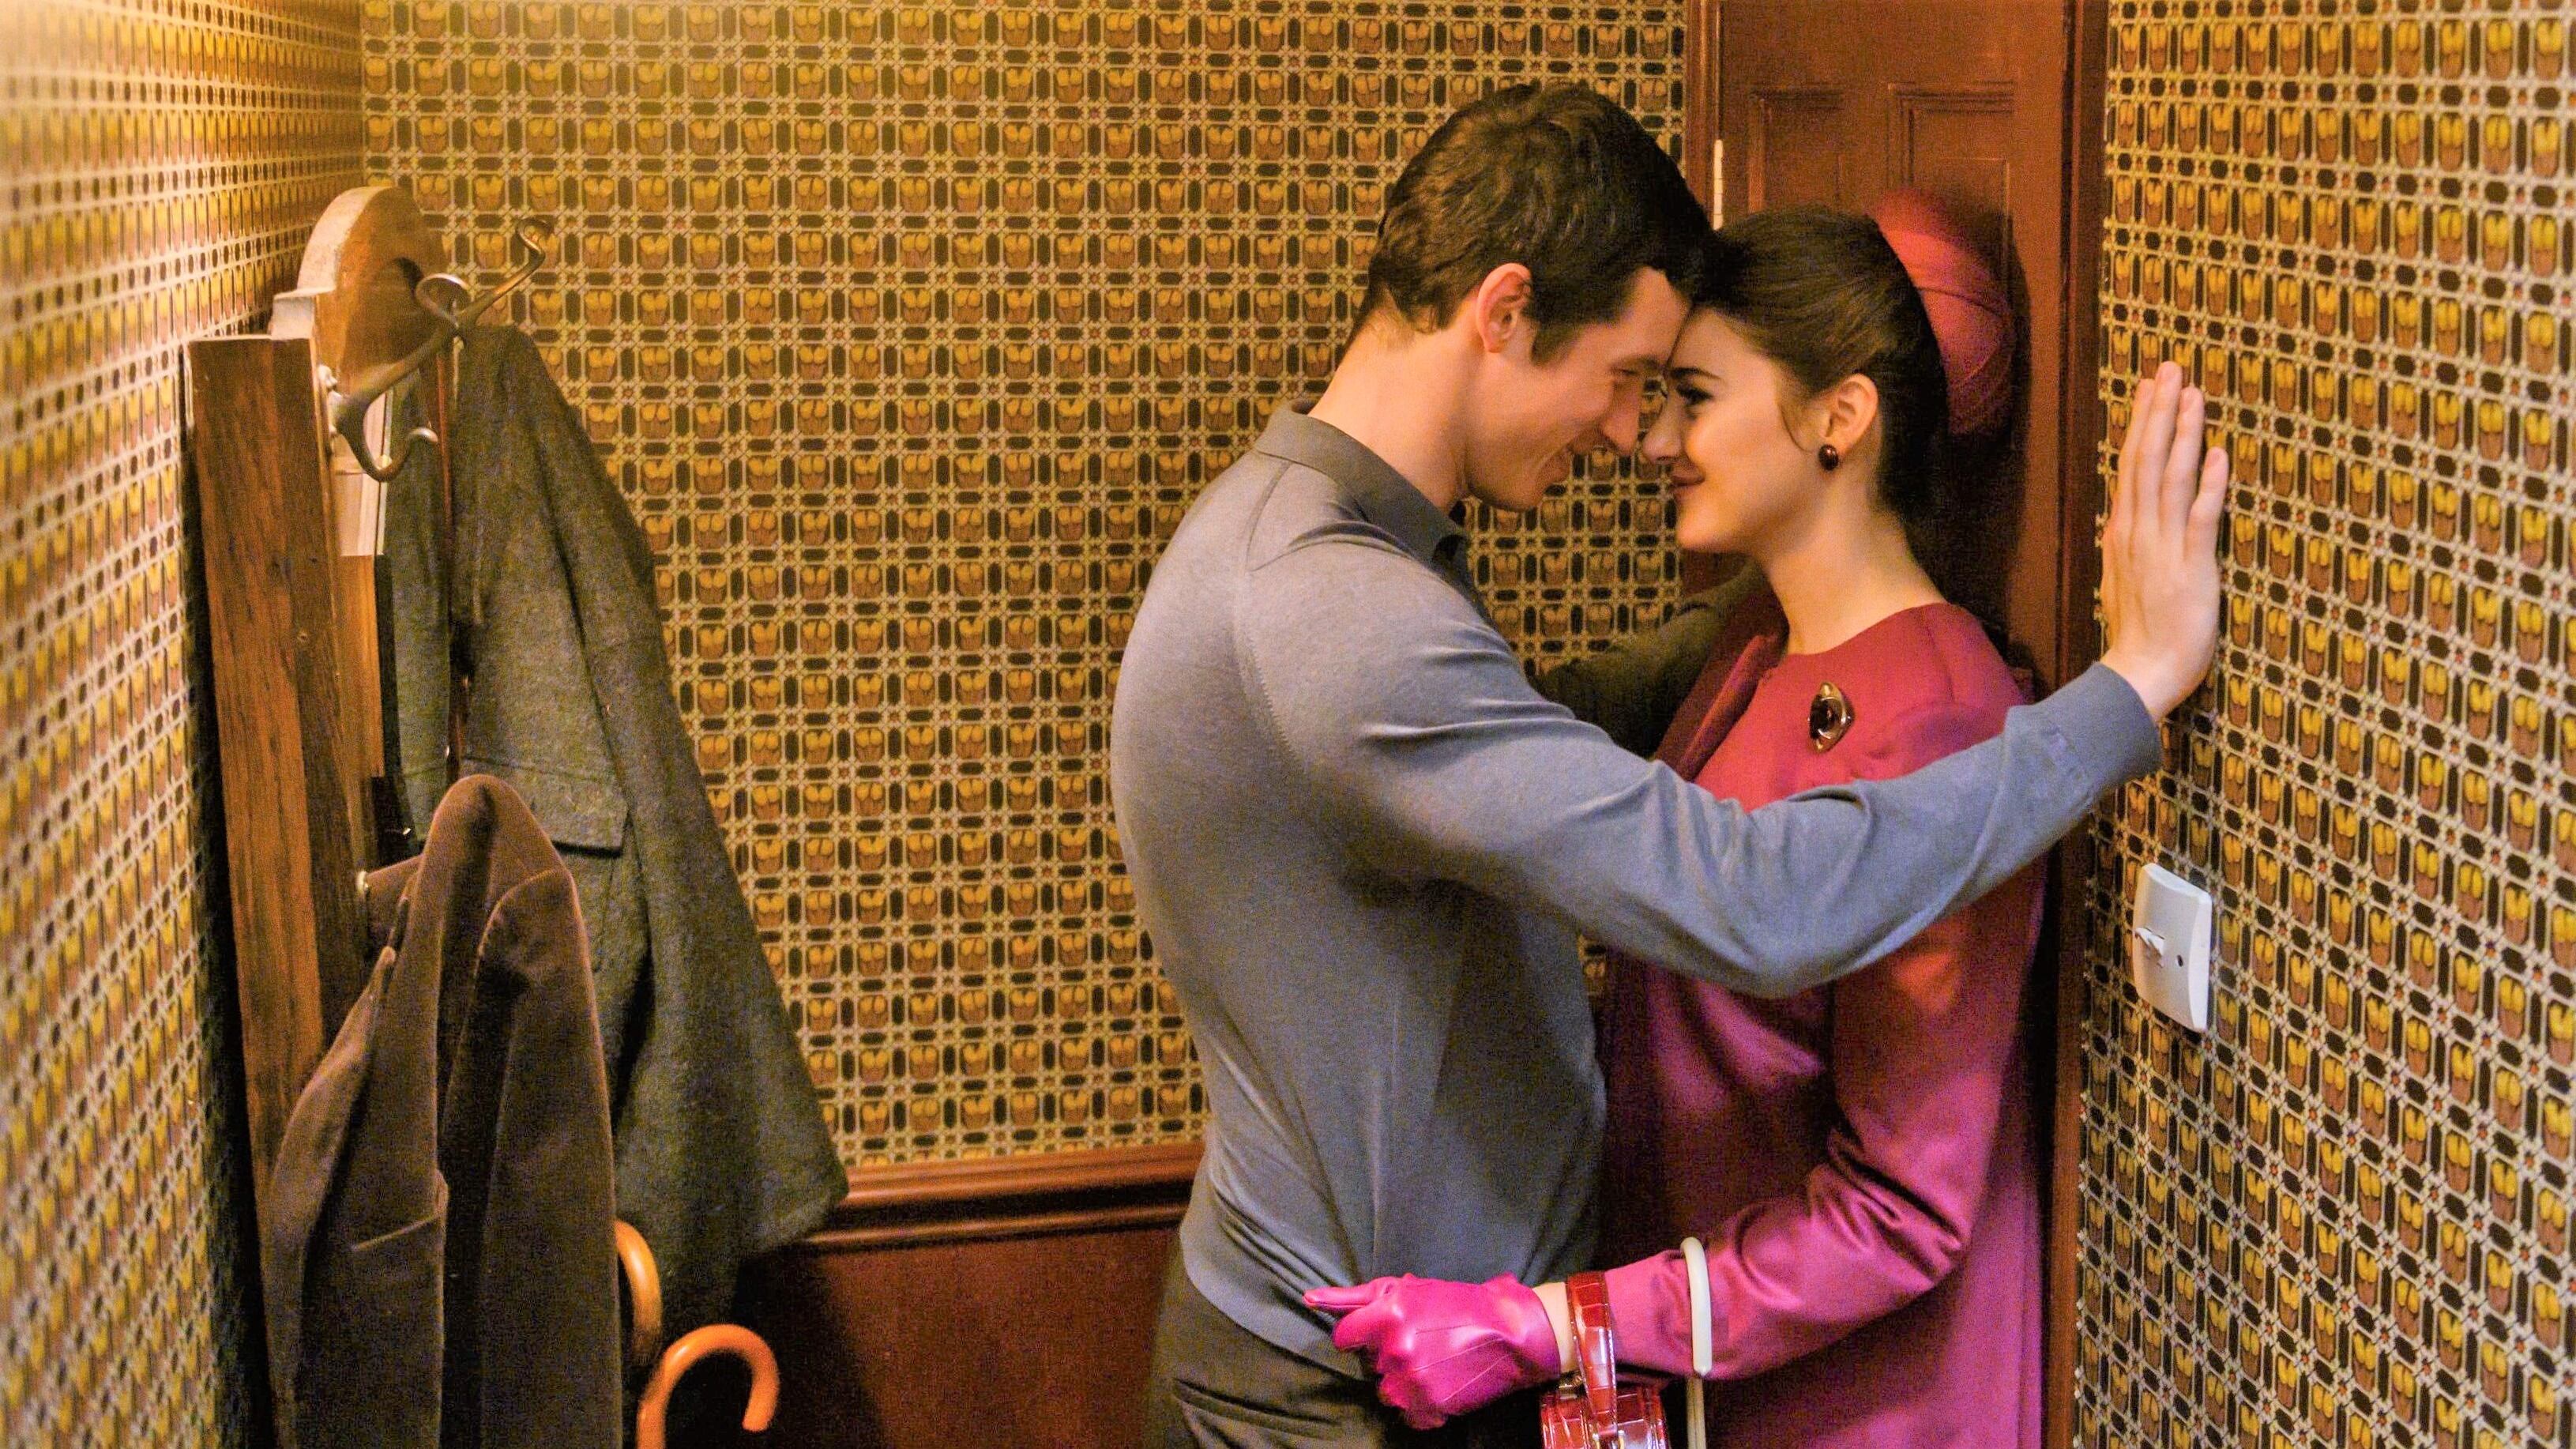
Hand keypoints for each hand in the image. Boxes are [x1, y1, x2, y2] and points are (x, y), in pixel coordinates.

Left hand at [1305, 1275, 1564, 1429]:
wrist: (1514, 1335)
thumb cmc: (1462, 1304)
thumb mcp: (1410, 1288)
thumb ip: (1357, 1297)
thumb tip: (1310, 1298)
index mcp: (1388, 1314)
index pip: (1343, 1338)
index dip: (1360, 1335)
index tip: (1379, 1333)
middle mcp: (1395, 1350)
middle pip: (1369, 1364)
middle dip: (1387, 1354)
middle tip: (1419, 1342)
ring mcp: (1412, 1382)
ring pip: (1385, 1391)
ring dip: (1402, 1382)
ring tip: (1429, 1365)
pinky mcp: (1430, 1408)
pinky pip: (1408, 1415)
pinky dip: (1421, 1405)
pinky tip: (1439, 1384)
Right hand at [2097, 360, 2229, 718]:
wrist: (2140, 675)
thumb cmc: (2139, 634)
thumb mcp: (2125, 579)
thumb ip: (2131, 542)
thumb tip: (2131, 512)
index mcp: (2122, 532)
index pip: (2131, 465)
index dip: (2142, 423)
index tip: (2150, 387)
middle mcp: (2137, 532)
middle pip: (2146, 461)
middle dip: (2159, 412)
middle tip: (2170, 369)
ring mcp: (2162, 549)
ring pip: (2170, 480)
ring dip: (2182, 435)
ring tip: (2192, 394)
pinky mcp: (2190, 568)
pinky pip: (2200, 519)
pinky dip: (2208, 486)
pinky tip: (2216, 455)